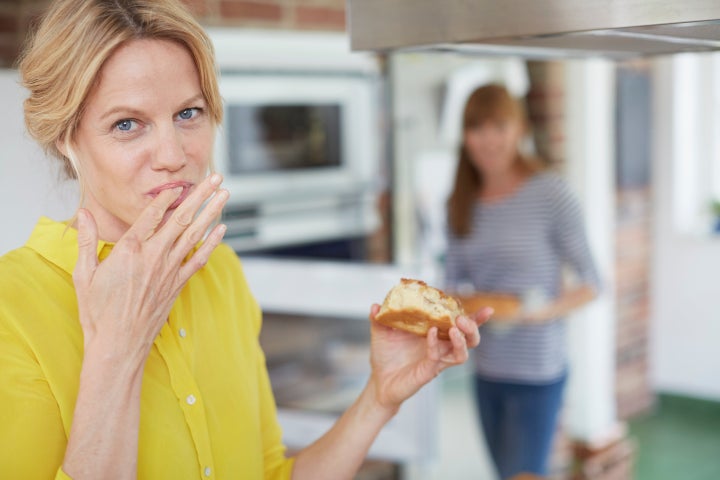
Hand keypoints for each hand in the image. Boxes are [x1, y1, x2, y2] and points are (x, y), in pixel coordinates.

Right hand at [73, 174, 228, 362]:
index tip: (178, 181)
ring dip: (211, 212)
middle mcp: (153, 257)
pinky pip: (199, 259)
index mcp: (129, 251)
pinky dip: (212, 243)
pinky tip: (222, 229)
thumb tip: (82, 214)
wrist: (118, 344)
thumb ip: (86, 241)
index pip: (151, 215)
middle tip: (215, 178)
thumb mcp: (84, 274)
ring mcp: (169, 271)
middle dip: (200, 195)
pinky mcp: (177, 285)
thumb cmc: (98, 312)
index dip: (166, 196)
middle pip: (181, 219)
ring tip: (225, 194)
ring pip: (194, 234)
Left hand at [367, 306, 491, 411]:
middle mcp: (442, 348)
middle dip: (473, 327)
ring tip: (456, 326)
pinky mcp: (428, 371)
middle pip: (470, 339)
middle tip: (463, 318)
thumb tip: (375, 306)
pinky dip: (436, 344)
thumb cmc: (386, 357)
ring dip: (462, 338)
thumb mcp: (382, 333)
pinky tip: (431, 333)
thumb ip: (379, 318)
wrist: (378, 382)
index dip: (476, 319)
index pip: (461, 326)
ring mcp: (437, 360)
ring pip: (462, 352)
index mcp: (437, 335)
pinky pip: (438, 357)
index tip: (488, 310)